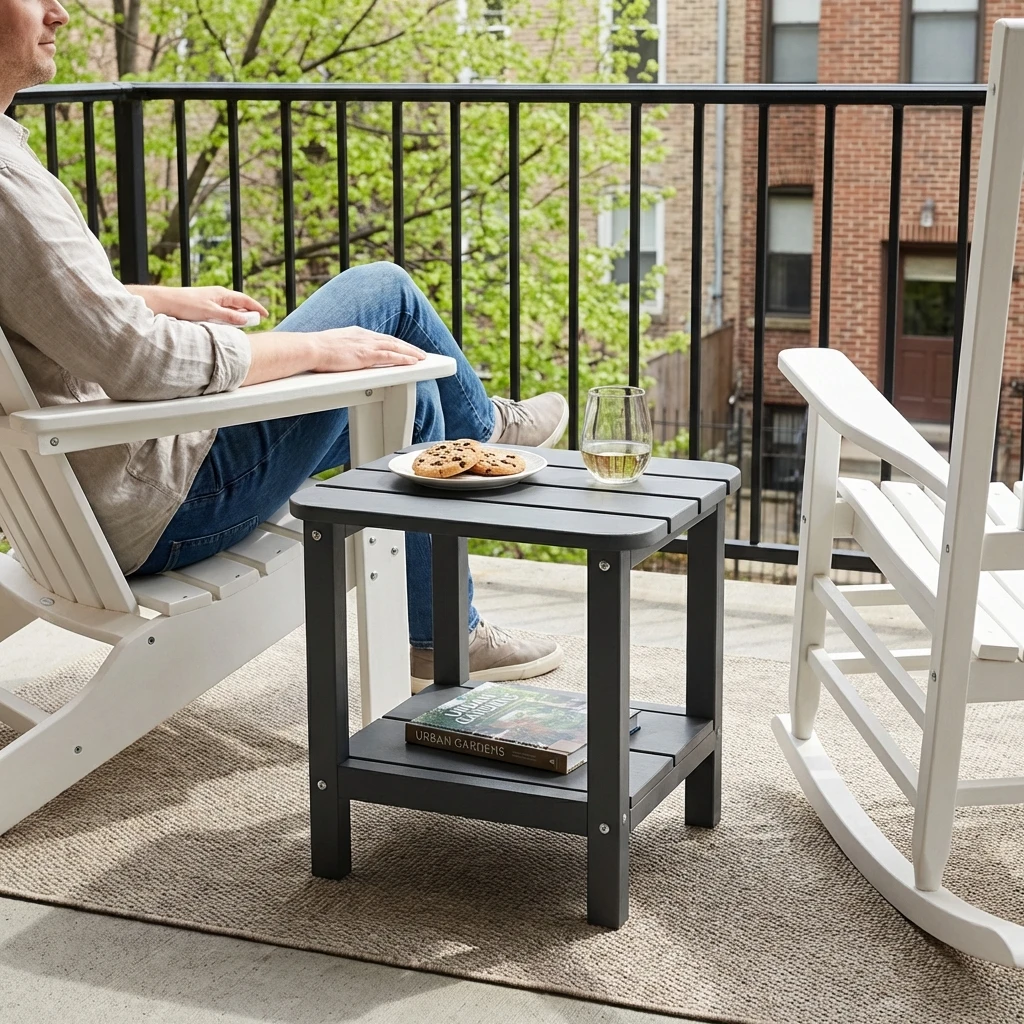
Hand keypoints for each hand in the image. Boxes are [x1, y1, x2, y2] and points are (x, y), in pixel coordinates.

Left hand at [128, 285, 268, 325]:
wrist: (165, 302)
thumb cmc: (186, 304)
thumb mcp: (210, 312)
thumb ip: (229, 316)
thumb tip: (246, 319)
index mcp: (221, 294)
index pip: (245, 300)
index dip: (256, 307)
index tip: (266, 315)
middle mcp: (217, 295)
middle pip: (238, 304)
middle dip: (249, 312)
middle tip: (258, 321)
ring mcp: (210, 301)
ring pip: (230, 309)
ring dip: (238, 316)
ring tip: (245, 325)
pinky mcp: (203, 307)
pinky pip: (221, 313)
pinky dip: (228, 319)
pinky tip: (227, 325)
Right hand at [311, 326, 426, 371]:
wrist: (310, 348)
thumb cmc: (315, 350)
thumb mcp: (333, 346)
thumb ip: (343, 349)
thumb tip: (342, 356)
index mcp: (356, 333)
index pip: (380, 338)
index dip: (394, 343)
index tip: (402, 346)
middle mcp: (364, 336)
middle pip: (392, 340)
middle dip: (407, 346)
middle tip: (419, 353)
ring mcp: (366, 345)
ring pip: (396, 347)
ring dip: (411, 352)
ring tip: (422, 357)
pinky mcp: (367, 355)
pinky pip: (391, 356)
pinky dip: (404, 358)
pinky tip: (413, 362)